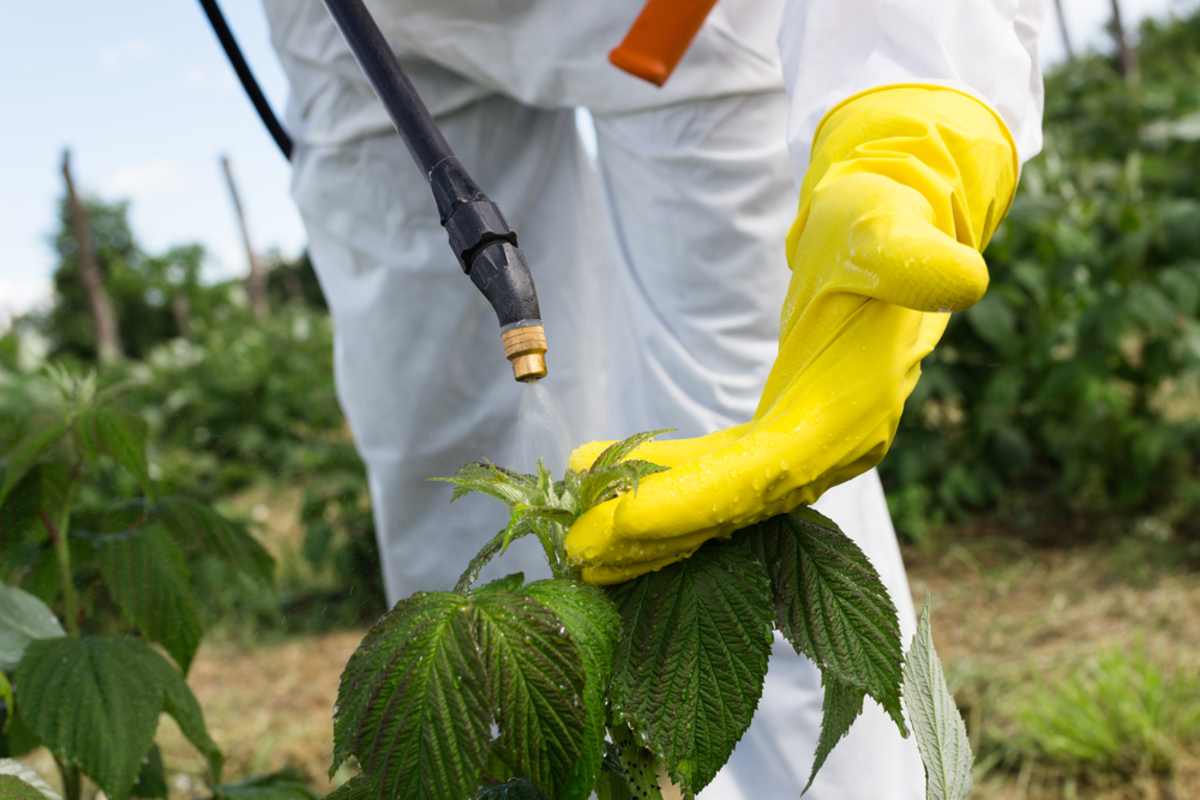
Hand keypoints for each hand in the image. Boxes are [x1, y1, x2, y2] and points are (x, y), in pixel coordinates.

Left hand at [565, 85, 1017, 584]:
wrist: (893, 224)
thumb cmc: (881, 222)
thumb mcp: (890, 229)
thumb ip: (915, 260)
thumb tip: (962, 278)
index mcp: (852, 413)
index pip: (762, 477)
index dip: (689, 504)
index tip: (615, 524)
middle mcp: (835, 446)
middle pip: (734, 507)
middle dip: (655, 534)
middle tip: (576, 553)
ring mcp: (813, 446)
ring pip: (724, 501)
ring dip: (655, 525)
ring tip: (582, 541)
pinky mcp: (789, 434)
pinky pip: (722, 474)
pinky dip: (669, 484)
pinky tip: (614, 480)